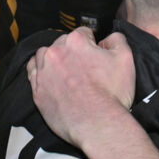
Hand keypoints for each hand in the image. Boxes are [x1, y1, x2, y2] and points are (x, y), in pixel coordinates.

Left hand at [27, 28, 134, 146]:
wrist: (98, 125)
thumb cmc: (112, 94)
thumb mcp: (126, 58)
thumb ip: (117, 39)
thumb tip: (106, 39)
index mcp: (76, 41)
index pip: (83, 33)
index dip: (92, 45)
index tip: (96, 57)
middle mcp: (55, 52)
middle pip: (63, 43)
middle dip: (73, 52)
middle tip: (84, 69)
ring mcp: (43, 72)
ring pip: (44, 55)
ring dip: (54, 59)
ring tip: (66, 72)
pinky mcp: (37, 91)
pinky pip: (32, 73)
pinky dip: (40, 72)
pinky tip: (50, 78)